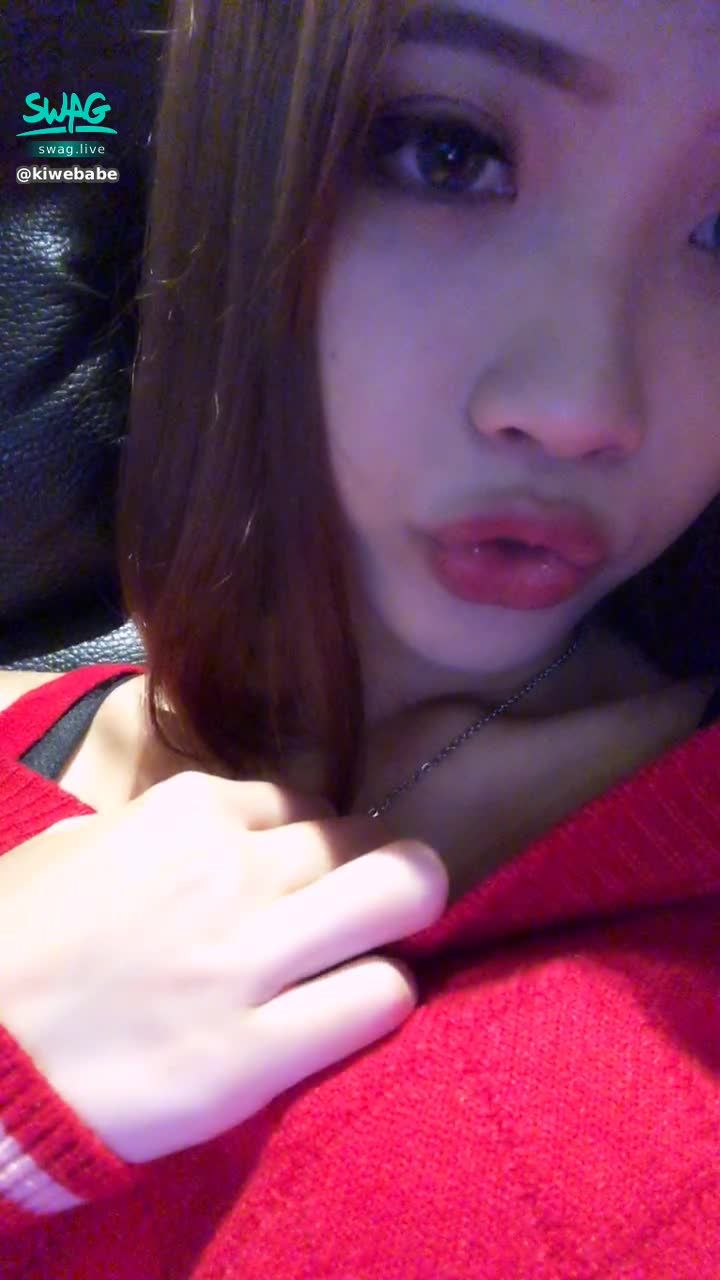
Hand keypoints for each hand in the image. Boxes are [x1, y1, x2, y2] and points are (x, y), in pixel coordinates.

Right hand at [0, 772, 446, 1163]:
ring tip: (378, 943)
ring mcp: (248, 961)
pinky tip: (352, 1006)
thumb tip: (224, 832)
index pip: (300, 800)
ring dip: (401, 919)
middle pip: (364, 839)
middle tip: (362, 901)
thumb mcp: (79, 848)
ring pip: (402, 896)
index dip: (305, 838)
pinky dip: (381, 995)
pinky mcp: (255, 1055)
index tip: (297, 871)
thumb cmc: (11, 947)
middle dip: (373, 866)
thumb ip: (162, 832)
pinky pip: (379, 997)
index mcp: (184, 813)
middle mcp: (232, 871)